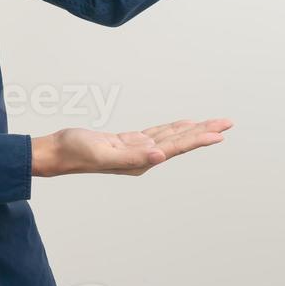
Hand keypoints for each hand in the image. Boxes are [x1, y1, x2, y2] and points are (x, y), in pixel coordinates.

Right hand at [31, 118, 233, 176]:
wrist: (57, 152)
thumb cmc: (76, 153)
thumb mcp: (104, 154)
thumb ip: (133, 157)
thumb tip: (160, 156)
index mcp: (141, 162)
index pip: (176, 148)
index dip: (198, 139)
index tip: (220, 134)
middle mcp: (143, 157)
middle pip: (179, 142)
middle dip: (204, 131)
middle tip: (227, 123)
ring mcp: (136, 150)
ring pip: (171, 136)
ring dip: (192, 129)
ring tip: (213, 123)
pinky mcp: (127, 142)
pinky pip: (156, 133)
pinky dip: (171, 128)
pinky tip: (182, 125)